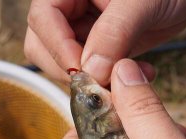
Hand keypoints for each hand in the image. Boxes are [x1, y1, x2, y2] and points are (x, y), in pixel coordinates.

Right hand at [25, 0, 185, 84]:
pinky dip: (111, 81)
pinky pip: (92, 72)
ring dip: (92, 79)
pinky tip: (141, 73)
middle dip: (70, 68)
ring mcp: (83, 29)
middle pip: (43, 45)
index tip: (82, 71)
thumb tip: (91, 70)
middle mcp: (70, 8)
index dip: (58, 46)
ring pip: (64, 63)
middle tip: (102, 82)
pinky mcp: (99, 48)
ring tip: (127, 77)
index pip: (43, 19)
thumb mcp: (142, 2)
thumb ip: (115, 31)